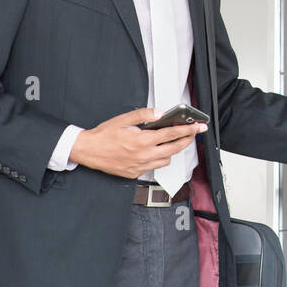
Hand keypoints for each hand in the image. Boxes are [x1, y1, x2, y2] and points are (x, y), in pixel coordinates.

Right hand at [70, 108, 207, 179]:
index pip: (172, 134)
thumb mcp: (123, 119)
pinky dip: (158, 159)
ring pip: (166, 160)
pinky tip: (156, 152)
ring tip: (174, 142)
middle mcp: (143, 156)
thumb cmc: (104, 136)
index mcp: (142, 141)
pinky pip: (153, 167)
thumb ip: (144, 115)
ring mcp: (140, 166)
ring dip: (172, 151)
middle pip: (174, 149)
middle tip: (193, 134)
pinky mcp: (135, 173)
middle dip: (187, 140)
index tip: (198, 127)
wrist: (88, 151)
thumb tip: (160, 113)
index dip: (188, 130)